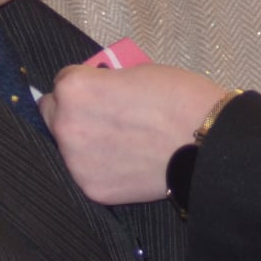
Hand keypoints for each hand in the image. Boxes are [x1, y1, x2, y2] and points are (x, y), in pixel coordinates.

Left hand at [44, 63, 231, 203]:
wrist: (207, 143)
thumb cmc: (179, 97)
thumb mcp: (137, 71)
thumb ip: (105, 82)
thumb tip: (98, 92)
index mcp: (75, 89)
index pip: (63, 81)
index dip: (85, 83)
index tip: (101, 90)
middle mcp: (66, 126)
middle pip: (53, 114)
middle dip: (74, 112)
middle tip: (103, 116)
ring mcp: (77, 161)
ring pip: (68, 146)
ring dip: (85, 141)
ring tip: (119, 142)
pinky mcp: (92, 188)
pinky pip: (87, 172)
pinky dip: (101, 167)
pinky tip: (125, 162)